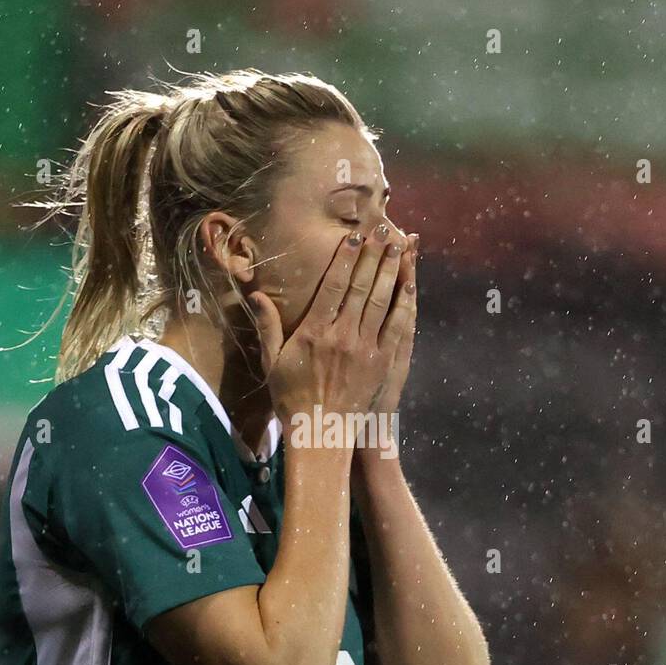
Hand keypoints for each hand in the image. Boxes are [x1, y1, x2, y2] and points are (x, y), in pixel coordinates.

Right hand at [246, 224, 414, 426]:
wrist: (321, 433)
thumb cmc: (291, 399)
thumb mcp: (272, 361)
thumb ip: (267, 326)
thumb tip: (255, 295)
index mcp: (314, 332)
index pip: (333, 286)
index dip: (346, 259)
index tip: (355, 238)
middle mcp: (342, 336)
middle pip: (362, 287)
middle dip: (375, 256)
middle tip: (385, 230)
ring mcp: (365, 349)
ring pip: (382, 302)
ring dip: (392, 272)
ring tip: (401, 246)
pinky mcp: (383, 363)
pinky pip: (397, 327)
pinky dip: (405, 303)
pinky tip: (410, 284)